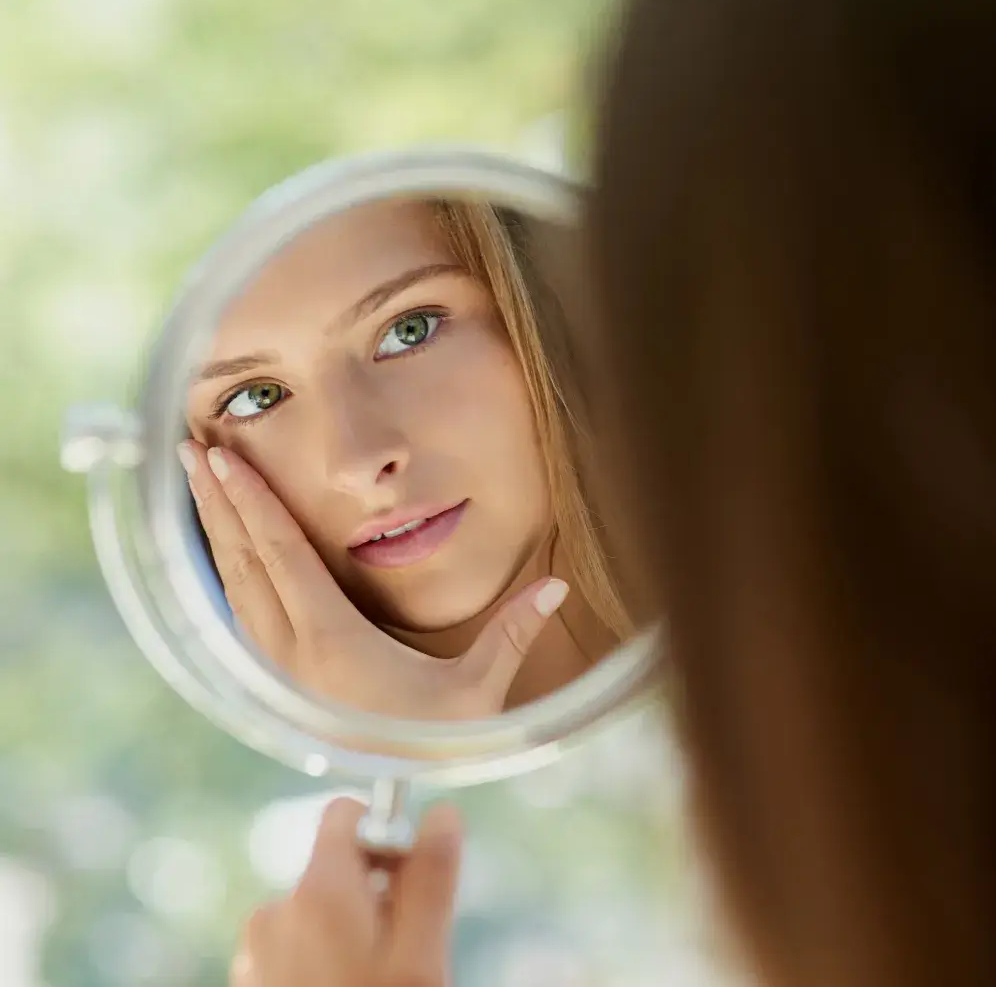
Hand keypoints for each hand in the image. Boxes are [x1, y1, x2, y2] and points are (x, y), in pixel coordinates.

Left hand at [177, 441, 568, 718]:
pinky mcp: (275, 673)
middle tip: (187, 448)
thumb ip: (512, 635)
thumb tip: (556, 586)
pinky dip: (226, 565)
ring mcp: (276, 663)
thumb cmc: (431, 745)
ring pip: (232, 582)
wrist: (390, 799)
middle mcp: (290, 648)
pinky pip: (239, 607)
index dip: (251, 502)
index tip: (221, 458)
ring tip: (194, 481)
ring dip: (213, 527)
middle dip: (215, 500)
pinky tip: (223, 546)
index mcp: (331, 640)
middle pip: (242, 560)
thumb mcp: (476, 695)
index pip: (282, 555)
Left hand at [231, 797, 461, 986]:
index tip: (409, 885)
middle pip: (337, 867)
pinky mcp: (252, 982)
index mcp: (316, 892)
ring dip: (348, 934)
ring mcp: (255, 951)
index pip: (346, 814)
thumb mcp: (420, 963)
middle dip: (374, 896)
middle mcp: (275, 911)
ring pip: (320, 911)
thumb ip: (430, 880)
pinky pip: (295, 946)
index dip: (387, 835)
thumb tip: (443, 811)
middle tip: (399, 958)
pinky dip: (322, 962)